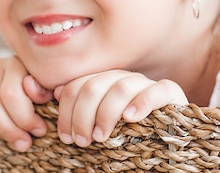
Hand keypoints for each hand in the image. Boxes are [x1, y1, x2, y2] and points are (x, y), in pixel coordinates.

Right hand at [0, 56, 53, 150]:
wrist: (8, 79)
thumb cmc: (30, 89)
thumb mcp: (43, 90)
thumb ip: (44, 91)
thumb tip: (47, 95)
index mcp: (17, 63)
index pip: (12, 92)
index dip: (25, 117)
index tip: (39, 130)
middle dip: (9, 128)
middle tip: (24, 142)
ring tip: (7, 130)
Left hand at [53, 70, 187, 146]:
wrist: (168, 140)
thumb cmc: (127, 135)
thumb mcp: (97, 124)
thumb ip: (75, 108)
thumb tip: (49, 91)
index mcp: (103, 82)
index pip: (77, 86)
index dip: (66, 111)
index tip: (66, 137)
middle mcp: (122, 78)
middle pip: (94, 86)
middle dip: (82, 116)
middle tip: (82, 141)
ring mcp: (146, 83)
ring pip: (120, 87)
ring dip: (106, 113)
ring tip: (101, 136)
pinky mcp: (170, 92)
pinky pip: (157, 90)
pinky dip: (141, 103)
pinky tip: (130, 118)